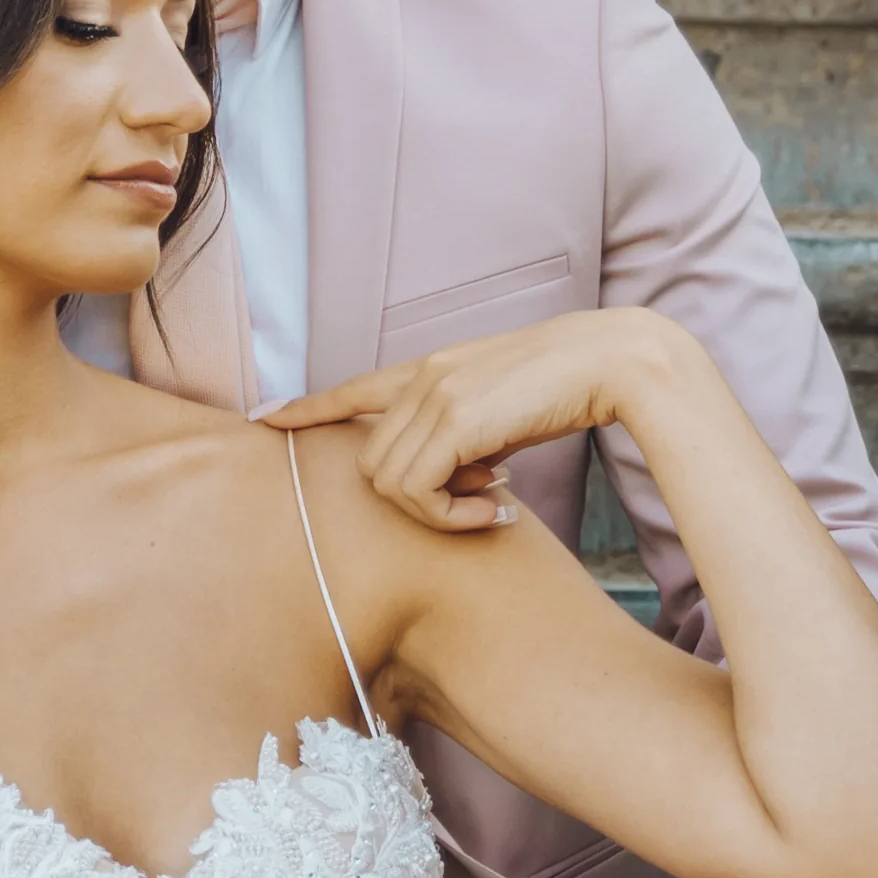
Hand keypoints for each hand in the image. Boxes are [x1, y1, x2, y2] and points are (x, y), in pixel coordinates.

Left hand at [265, 309, 675, 532]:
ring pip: (388, 483)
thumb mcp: (503, 410)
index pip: (355, 388)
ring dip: (435, 513)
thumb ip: (467, 434)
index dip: (309, 407)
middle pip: (372, 462)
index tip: (268, 418)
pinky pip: (417, 492)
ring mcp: (433, 395)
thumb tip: (461, 479)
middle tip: (479, 500)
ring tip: (491, 504)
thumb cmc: (570, 388)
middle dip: (415, 499)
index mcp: (432, 368)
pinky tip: (495, 510)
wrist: (609, 361)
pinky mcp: (453, 419)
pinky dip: (448, 516)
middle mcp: (422, 376)